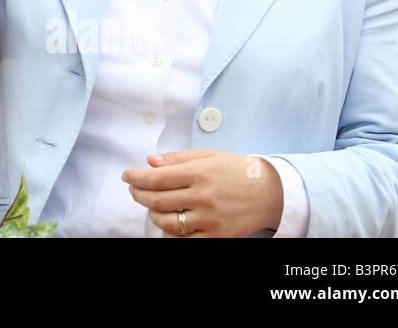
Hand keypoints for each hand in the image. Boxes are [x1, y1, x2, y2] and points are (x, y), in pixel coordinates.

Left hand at [123, 150, 284, 236]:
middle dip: (139, 195)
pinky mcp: (218, 236)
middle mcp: (203, 196)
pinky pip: (184, 240)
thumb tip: (150, 162)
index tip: (127, 176)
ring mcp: (210, 219)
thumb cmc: (237, 171)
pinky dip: (170, 234)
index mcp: (200, 173)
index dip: (136, 178)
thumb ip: (178, 159)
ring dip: (152, 214)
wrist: (270, 193)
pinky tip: (167, 225)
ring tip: (152, 206)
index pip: (157, 178)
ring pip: (166, 222)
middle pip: (157, 200)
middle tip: (134, 190)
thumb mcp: (208, 156)